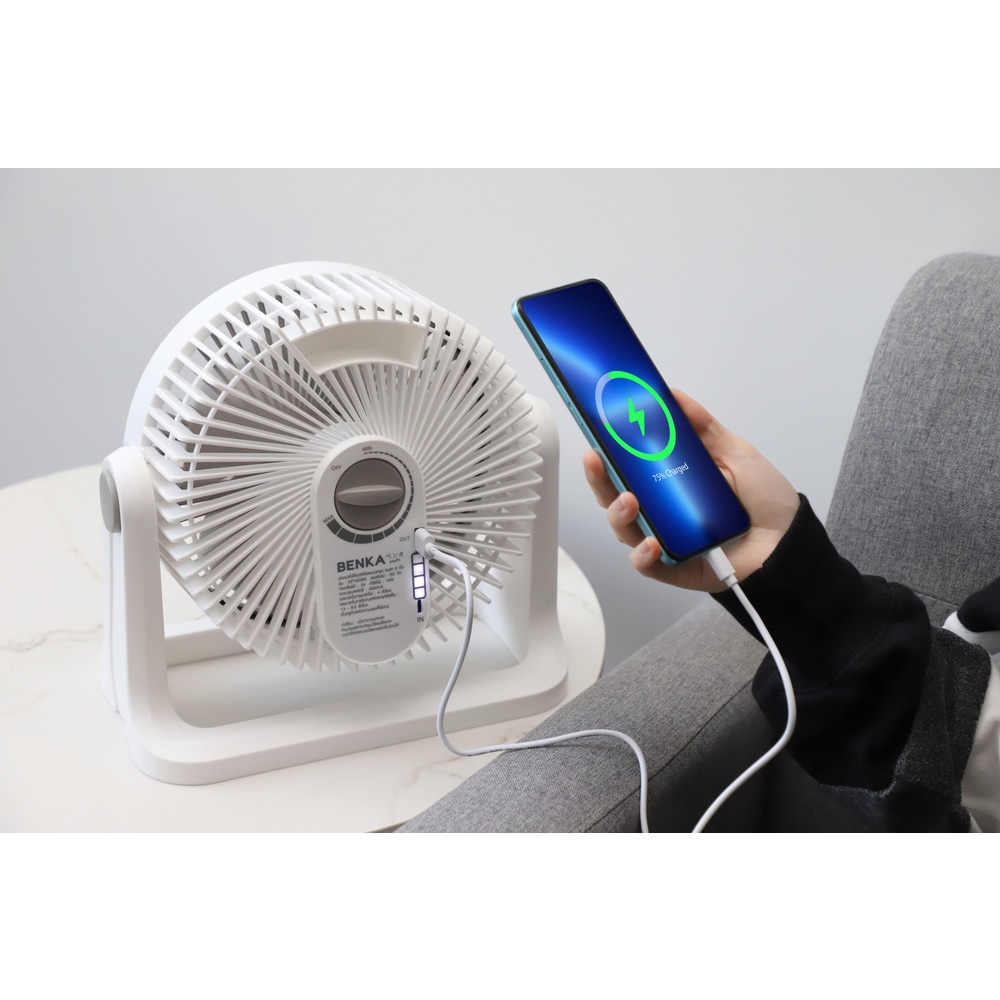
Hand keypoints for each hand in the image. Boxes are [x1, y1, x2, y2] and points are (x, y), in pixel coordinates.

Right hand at [583, 389, 799, 592]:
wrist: (790, 541)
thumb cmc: (764, 501)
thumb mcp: (735, 452)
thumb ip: (703, 426)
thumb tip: (673, 396)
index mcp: (668, 481)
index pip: (626, 466)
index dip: (607, 451)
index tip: (596, 432)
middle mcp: (660, 510)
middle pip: (614, 495)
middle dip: (599, 478)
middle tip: (597, 460)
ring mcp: (664, 539)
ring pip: (623, 529)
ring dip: (618, 513)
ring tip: (629, 501)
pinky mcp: (674, 567)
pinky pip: (646, 564)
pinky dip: (643, 554)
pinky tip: (651, 543)